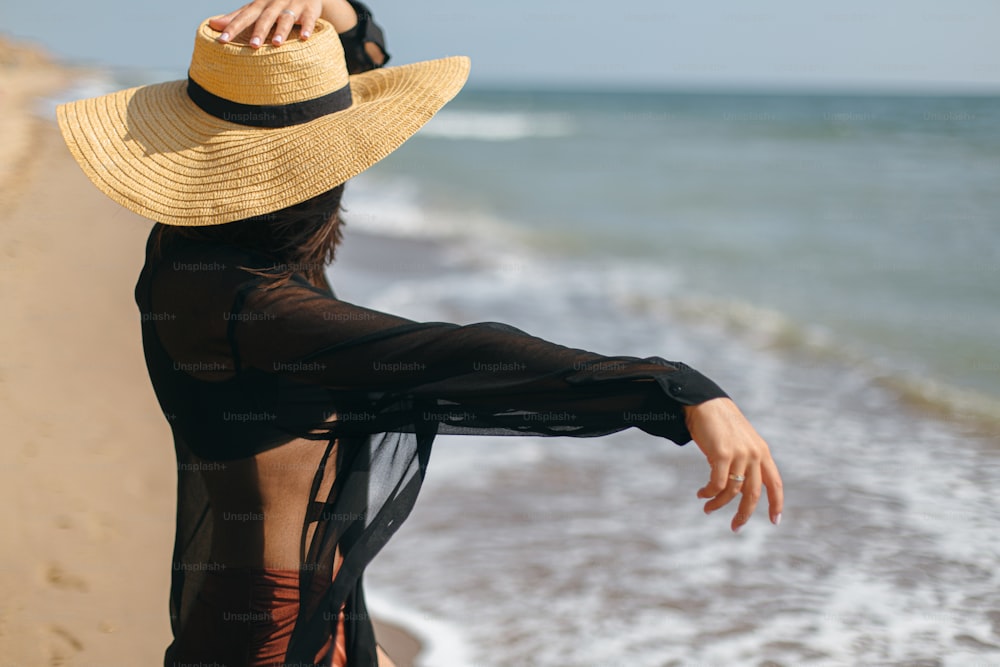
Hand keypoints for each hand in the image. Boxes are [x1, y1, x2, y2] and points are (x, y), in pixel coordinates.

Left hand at [209, 0, 357, 47]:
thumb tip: (212, 24)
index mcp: (260, 4)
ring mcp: (293, 5)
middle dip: (260, 31)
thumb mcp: (256, 9)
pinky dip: (307, 27)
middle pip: (265, 17)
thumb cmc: (275, 5)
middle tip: (253, 46)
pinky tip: (304, 37)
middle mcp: (275, 3)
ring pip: (286, 17)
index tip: (222, 40)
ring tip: (277, 43)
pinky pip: (309, 18)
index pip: (244, 16)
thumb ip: (237, 17)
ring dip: (281, 30)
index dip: (233, 27)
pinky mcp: (310, 9)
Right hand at [683, 397, 782, 531]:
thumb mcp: (739, 444)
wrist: (704, 404)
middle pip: (753, 494)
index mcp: (763, 452)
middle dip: (744, 514)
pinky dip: (709, 493)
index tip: (775, 521)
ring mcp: (740, 454)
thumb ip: (745, 463)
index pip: (775, 483)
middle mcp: (755, 454)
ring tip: (707, 508)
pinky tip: (701, 494)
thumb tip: (740, 490)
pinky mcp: (722, 454)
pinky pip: (717, 483)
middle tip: (735, 527)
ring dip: (718, 503)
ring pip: (732, 491)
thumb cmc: (720, 424)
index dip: (777, 504)